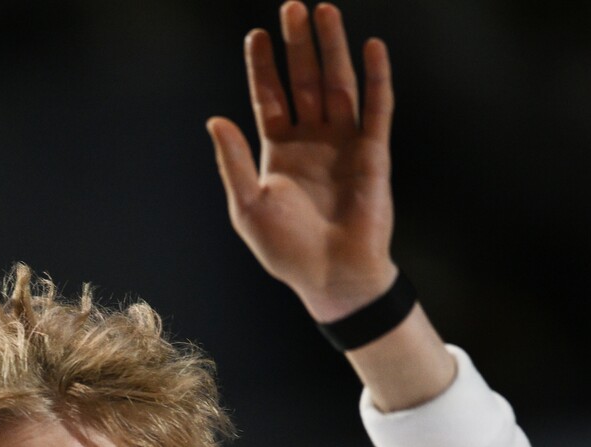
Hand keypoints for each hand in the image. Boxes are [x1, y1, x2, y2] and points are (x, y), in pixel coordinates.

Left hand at [207, 2, 394, 321]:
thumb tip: (214, 120)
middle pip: (304, 82)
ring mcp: (344, 144)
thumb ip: (232, 162)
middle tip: (292, 7)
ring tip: (324, 12)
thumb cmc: (288, 249)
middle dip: (298, 46)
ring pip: (338, 85)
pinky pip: (377, 109)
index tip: (256, 35)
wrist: (333, 276)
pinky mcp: (373, 153)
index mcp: (279, 153)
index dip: (263, 67)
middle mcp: (312, 142)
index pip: (269, 98)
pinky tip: (372, 48)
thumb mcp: (248, 205)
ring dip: (332, 49)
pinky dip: (377, 78)